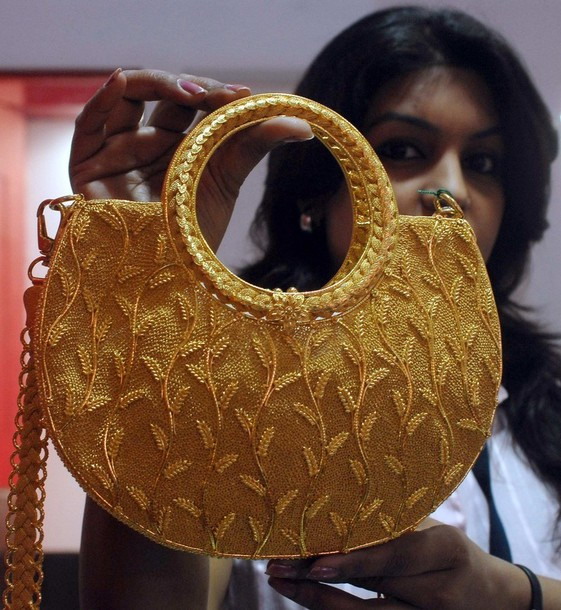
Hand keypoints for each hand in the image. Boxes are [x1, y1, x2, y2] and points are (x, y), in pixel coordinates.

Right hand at [69, 68, 312, 250]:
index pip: (191, 105)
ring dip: (158, 85)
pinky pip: (88, 124)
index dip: (214, 95)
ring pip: (127, 99)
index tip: (246, 97)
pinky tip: (122, 81)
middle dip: (193, 89)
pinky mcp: (87, 167)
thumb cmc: (193, 239)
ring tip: (195, 94)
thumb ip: (255, 145)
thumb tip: (303, 124)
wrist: (164, 281)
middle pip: (162, 97)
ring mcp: (116, 153)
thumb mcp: (226, 182)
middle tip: (222, 96)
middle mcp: (146, 146)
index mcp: (177, 148)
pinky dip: (102, 99)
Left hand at [266, 522, 531, 608]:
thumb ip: (393, 523)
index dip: (351, 559)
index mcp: (445, 546)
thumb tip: (333, 509)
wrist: (493, 596)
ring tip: (281, 582)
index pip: (391, 553)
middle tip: (277, 564)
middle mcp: (441, 588)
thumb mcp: (430, 527)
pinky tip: (307, 597)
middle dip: (320, 576)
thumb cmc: (449, 550)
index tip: (311, 561)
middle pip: (372, 584)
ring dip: (317, 600)